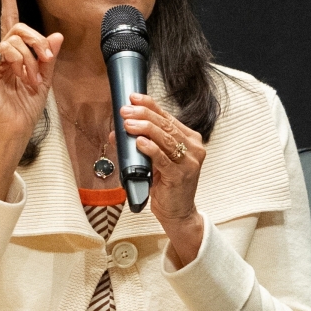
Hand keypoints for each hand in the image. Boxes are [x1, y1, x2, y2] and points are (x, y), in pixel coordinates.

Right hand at [0, 0, 62, 198]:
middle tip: (46, 57)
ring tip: (34, 78)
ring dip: (32, 57)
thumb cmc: (26, 107)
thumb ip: (49, 57)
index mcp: (13, 54)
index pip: (10, 21)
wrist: (16, 128)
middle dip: (37, 39)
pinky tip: (23, 79)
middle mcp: (0, 54)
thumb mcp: (45, 79)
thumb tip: (56, 35)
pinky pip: (7, 52)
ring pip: (14, 39)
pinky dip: (22, 63)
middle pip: (18, 28)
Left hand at [119, 94, 205, 264]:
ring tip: (128, 124)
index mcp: (190, 139)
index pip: (168, 116)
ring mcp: (189, 162)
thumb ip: (140, 144)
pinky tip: (139, 142)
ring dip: (144, 128)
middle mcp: (193, 148)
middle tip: (125, 111)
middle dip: (143, 115)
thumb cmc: (167, 185)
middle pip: (166, 125)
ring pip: (166, 138)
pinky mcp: (181, 176)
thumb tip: (116, 132)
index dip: (150, 105)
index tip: (133, 98)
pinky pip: (163, 158)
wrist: (178, 213)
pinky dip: (150, 148)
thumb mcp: (154, 160)